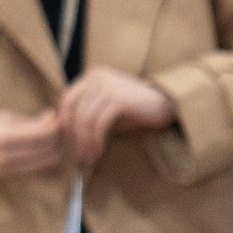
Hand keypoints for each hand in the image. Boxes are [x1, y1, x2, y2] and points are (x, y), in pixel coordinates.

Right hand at [0, 108, 65, 177]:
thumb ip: (27, 121)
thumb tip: (53, 119)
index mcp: (3, 137)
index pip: (45, 135)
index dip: (56, 125)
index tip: (56, 115)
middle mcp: (7, 158)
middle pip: (50, 152)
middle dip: (58, 138)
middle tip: (56, 126)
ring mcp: (7, 170)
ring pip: (46, 164)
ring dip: (53, 150)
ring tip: (48, 137)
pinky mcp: (7, 177)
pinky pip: (36, 170)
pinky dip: (43, 159)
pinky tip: (39, 148)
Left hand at [57, 67, 178, 167]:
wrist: (167, 103)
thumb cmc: (136, 108)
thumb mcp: (108, 103)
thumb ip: (89, 109)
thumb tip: (68, 129)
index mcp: (92, 76)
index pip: (67, 99)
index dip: (65, 121)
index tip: (68, 140)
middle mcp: (96, 77)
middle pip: (73, 109)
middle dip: (73, 134)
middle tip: (78, 152)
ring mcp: (107, 87)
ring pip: (85, 119)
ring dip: (85, 141)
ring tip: (88, 156)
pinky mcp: (118, 99)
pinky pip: (99, 123)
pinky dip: (96, 139)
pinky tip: (99, 150)